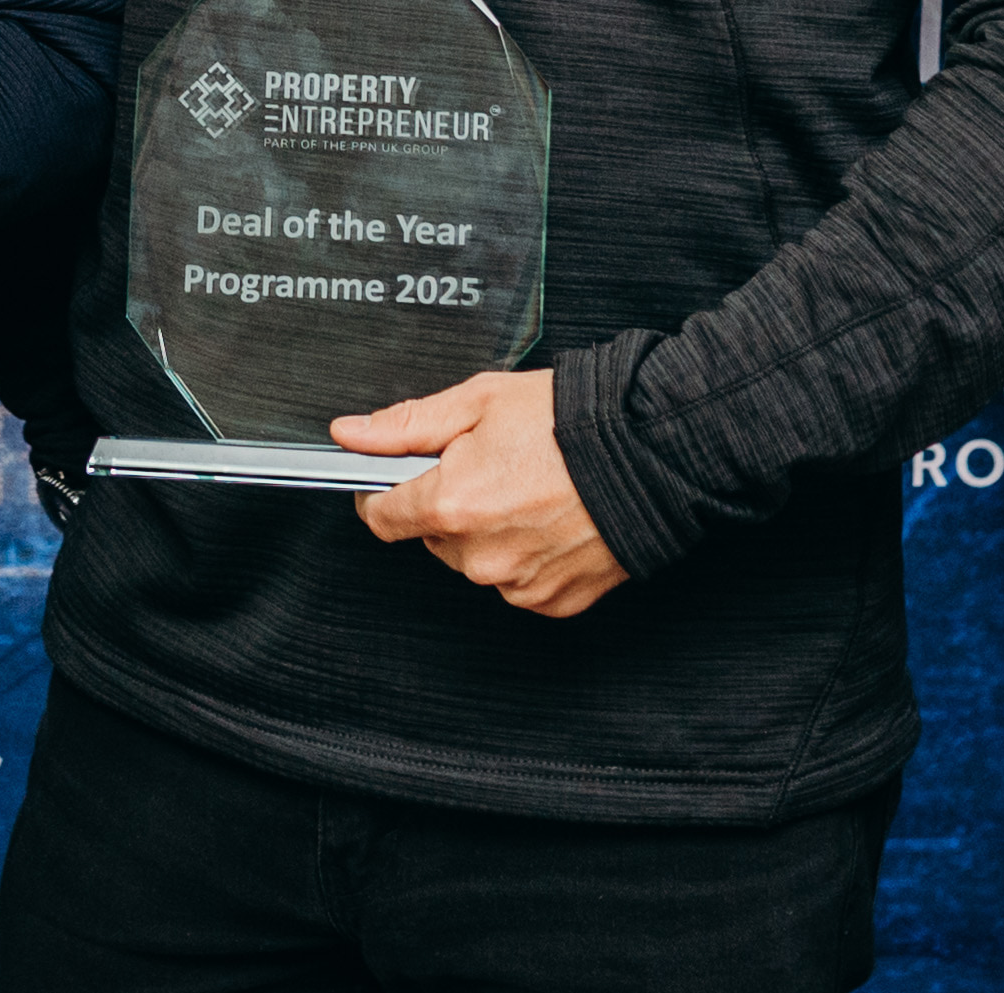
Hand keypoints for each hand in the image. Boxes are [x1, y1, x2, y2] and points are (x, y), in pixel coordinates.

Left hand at [337, 370, 623, 617]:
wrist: (651, 454)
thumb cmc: (572, 424)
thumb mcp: (480, 401)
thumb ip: (407, 425)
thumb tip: (352, 434)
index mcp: (451, 504)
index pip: (380, 516)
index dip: (383, 491)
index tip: (397, 478)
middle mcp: (479, 555)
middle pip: (433, 536)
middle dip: (448, 503)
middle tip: (489, 467)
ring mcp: (517, 584)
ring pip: (475, 560)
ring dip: (488, 531)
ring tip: (528, 489)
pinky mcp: (552, 602)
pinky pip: (517, 581)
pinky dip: (526, 553)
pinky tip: (550, 518)